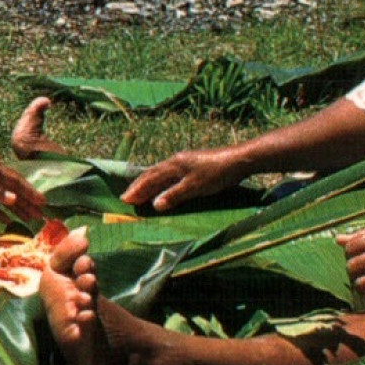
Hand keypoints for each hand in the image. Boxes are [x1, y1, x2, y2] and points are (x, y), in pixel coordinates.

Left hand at [0, 148, 45, 220]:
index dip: (29, 191)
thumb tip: (13, 200)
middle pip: (12, 192)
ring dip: (17, 210)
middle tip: (42, 215)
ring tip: (30, 219)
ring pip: (2, 201)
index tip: (43, 202)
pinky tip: (9, 222)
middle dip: (27, 203)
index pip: (15, 181)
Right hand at [120, 146, 247, 212]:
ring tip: (140, 192)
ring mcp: (185, 161)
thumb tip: (155, 205)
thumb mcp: (195, 187)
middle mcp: (177, 161)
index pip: (151, 178)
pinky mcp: (194, 164)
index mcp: (174, 165)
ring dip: (149, 183)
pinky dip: (161, 181)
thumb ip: (175, 195)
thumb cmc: (217, 173)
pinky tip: (164, 185)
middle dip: (139, 185)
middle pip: (153, 173)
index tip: (125, 200)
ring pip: (161, 172)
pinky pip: (170, 173)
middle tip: (126, 197)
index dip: (138, 189)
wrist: (239, 160)